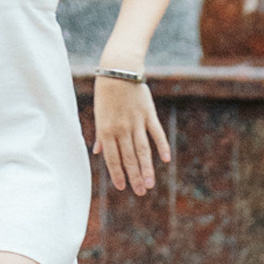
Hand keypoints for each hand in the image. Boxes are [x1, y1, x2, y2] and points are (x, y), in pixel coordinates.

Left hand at [93, 74, 170, 193]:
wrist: (118, 71)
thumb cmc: (106, 95)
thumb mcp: (99, 115)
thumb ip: (101, 136)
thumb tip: (98, 153)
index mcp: (107, 131)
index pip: (112, 158)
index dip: (117, 173)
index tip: (123, 187)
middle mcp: (121, 129)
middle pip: (129, 157)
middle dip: (135, 176)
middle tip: (140, 192)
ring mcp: (136, 122)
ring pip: (142, 150)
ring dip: (147, 168)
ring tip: (150, 184)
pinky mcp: (148, 114)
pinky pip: (156, 133)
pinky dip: (162, 146)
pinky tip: (165, 159)